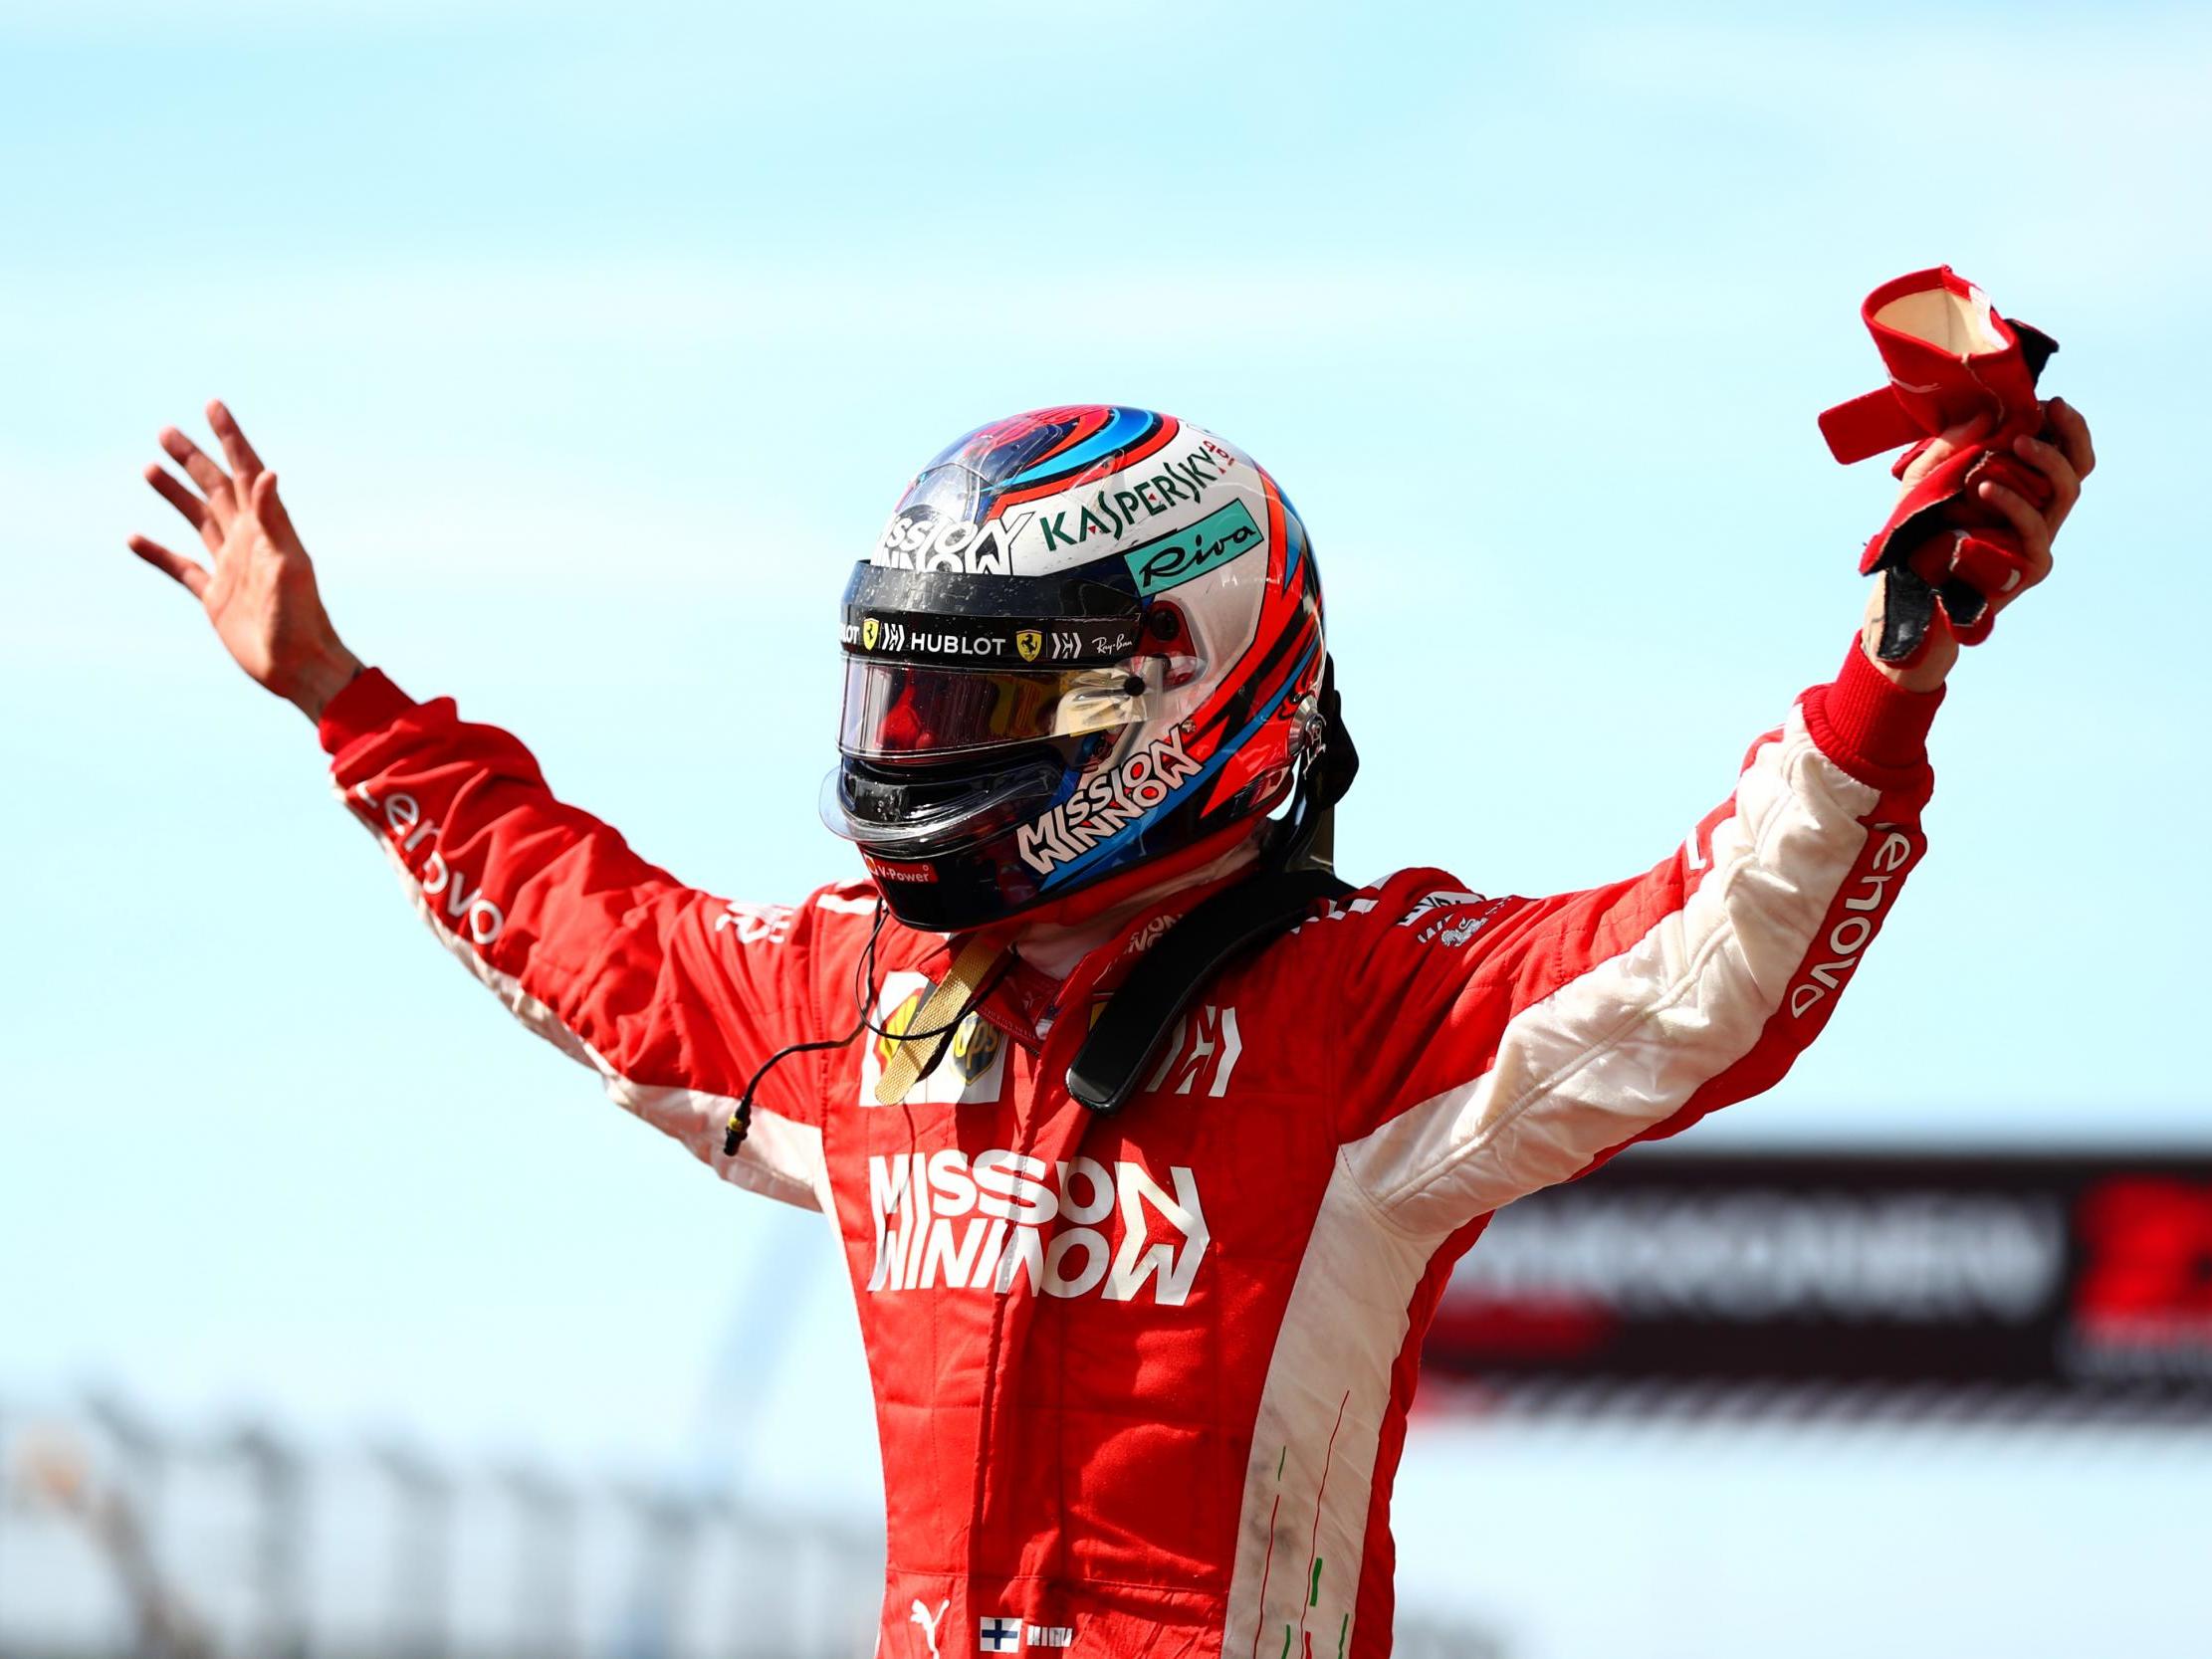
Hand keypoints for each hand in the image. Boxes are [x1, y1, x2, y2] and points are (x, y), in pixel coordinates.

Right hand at [128, 402, 361, 719]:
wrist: (298, 665)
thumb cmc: (299, 617)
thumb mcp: (288, 563)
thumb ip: (274, 518)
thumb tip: (266, 471)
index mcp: (268, 528)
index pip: (246, 472)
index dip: (231, 438)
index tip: (213, 405)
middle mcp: (248, 541)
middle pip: (216, 489)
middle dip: (194, 458)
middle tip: (166, 430)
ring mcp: (230, 567)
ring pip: (198, 519)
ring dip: (176, 494)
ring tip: (149, 467)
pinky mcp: (214, 596)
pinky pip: (181, 567)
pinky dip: (157, 552)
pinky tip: (134, 539)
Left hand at [1862, 397, 2094, 689]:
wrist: (1902, 590)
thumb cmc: (1916, 533)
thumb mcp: (1925, 479)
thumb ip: (1951, 445)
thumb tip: (1986, 411)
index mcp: (2023, 489)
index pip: (2063, 453)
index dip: (2065, 426)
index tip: (2049, 401)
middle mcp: (2038, 513)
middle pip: (2078, 469)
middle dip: (2069, 434)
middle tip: (2047, 411)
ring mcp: (2038, 541)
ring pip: (2066, 493)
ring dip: (2044, 461)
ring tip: (2015, 440)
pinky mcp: (2030, 566)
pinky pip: (2034, 530)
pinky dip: (2014, 503)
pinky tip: (1986, 485)